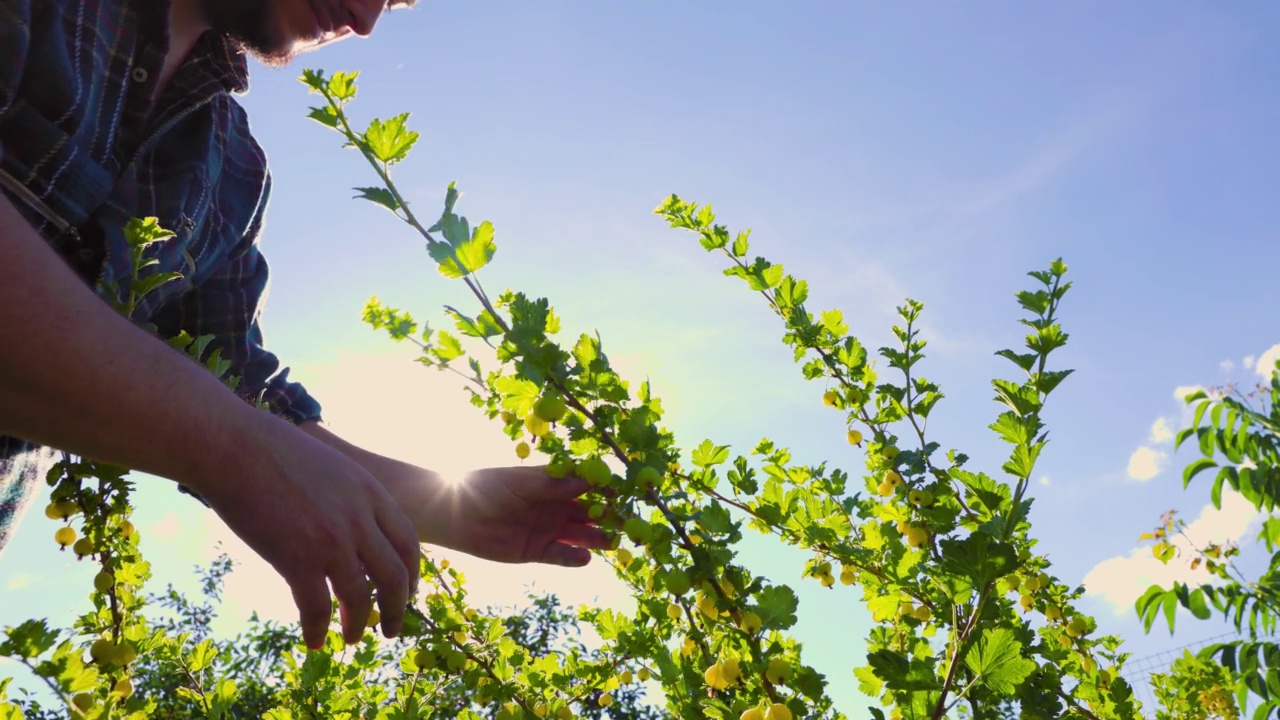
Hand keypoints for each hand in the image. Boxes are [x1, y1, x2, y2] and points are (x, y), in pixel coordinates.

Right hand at [187, 411, 419, 648]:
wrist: (235, 447)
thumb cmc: (274, 453)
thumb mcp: (332, 467)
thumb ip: (351, 496)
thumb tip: (355, 526)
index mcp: (370, 493)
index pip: (408, 541)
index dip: (411, 572)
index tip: (407, 589)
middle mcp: (358, 519)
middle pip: (395, 575)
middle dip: (397, 607)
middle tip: (390, 628)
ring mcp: (330, 540)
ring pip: (361, 597)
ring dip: (358, 623)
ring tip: (352, 638)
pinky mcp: (297, 558)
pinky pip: (317, 607)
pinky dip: (318, 629)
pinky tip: (314, 640)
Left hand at [384, 463, 611, 566]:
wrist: (454, 514)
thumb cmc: (486, 487)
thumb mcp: (519, 482)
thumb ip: (552, 485)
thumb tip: (587, 481)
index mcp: (552, 482)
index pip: (586, 483)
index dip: (605, 487)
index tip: (624, 491)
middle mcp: (554, 505)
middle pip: (589, 511)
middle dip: (609, 515)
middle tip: (629, 522)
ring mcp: (547, 528)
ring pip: (580, 534)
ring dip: (598, 538)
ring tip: (615, 542)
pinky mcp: (536, 551)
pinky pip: (561, 556)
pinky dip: (574, 558)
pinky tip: (586, 558)